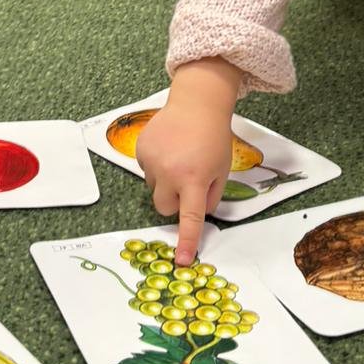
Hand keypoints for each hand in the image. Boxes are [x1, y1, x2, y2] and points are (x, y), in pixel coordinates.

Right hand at [136, 99, 232, 265]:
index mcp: (194, 179)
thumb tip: (198, 214)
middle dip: (174, 202)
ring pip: (154, 189)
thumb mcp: (222, 170)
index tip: (182, 260)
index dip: (186, 240)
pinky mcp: (141, 150)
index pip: (189, 217)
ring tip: (179, 157)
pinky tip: (168, 148)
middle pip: (164, 208)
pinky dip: (156, 166)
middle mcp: (170, 172)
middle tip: (187, 182)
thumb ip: (211, 196)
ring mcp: (152, 160)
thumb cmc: (214, 137)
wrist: (196, 103)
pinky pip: (146, 170)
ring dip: (165, 181)